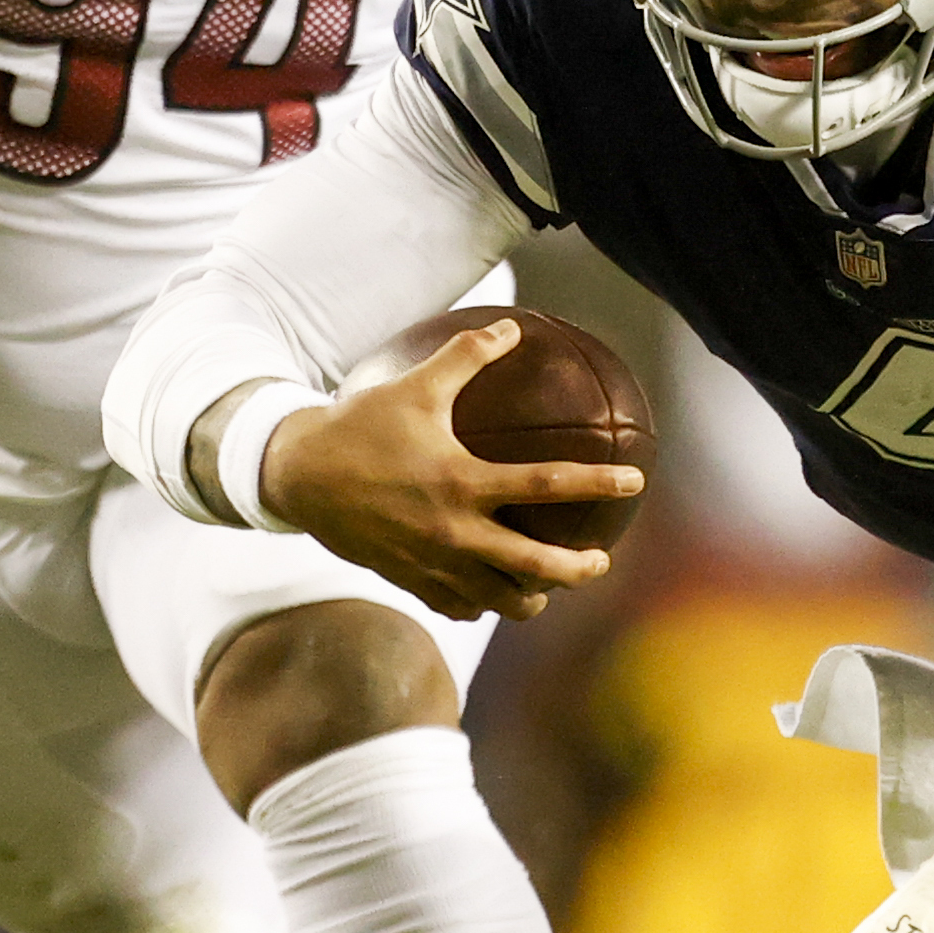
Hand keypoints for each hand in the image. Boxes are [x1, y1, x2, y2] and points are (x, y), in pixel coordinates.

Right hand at [251, 320, 639, 621]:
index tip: (636, 481)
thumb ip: (468, 356)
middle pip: (534, 564)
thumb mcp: (416, 385)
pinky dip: (480, 603)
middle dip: (576, 569)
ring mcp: (432, 563)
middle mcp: (453, 531)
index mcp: (461, 481)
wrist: (298, 476)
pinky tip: (491, 594)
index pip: (545, 485)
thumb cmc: (361, 425)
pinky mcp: (410, 581)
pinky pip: (458, 605)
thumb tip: (512, 327)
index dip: (597, 482)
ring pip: (499, 599)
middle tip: (601, 561)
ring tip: (549, 587)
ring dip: (531, 596)